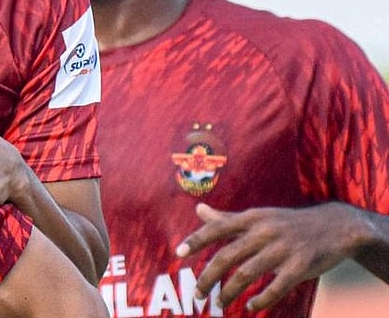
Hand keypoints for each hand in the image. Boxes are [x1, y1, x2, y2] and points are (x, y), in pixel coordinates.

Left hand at [176, 202, 361, 310]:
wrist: (337, 226)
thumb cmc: (288, 223)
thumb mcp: (258, 216)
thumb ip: (227, 218)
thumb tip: (198, 209)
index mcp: (252, 218)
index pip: (217, 227)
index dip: (197, 239)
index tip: (179, 253)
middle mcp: (264, 231)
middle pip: (228, 255)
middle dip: (208, 276)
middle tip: (198, 293)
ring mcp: (283, 248)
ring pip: (247, 273)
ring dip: (229, 292)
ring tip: (219, 303)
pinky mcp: (301, 265)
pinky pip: (276, 287)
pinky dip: (261, 299)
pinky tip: (250, 306)